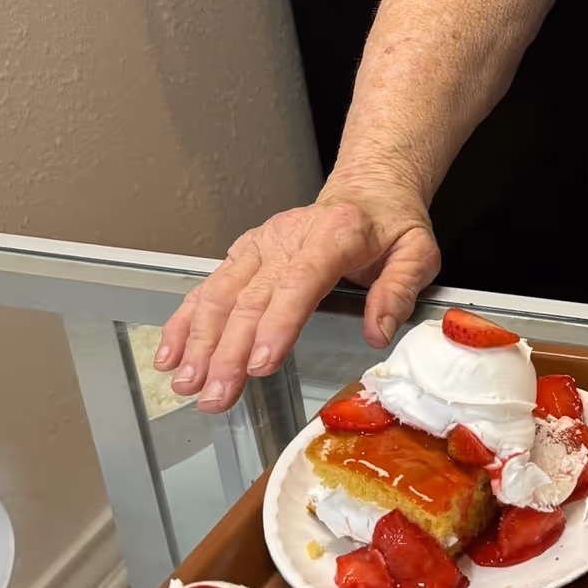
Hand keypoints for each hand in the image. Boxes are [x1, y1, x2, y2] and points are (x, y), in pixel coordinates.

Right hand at [154, 187, 440, 412]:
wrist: (367, 191)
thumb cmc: (390, 225)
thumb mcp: (417, 252)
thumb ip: (399, 290)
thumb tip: (377, 332)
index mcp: (334, 235)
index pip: (299, 282)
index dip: (276, 324)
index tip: (259, 365)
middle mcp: (287, 238)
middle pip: (251, 298)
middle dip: (227, 352)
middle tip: (217, 396)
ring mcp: (259, 245)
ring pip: (220, 294)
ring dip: (199, 342)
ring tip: (189, 385)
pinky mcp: (243, 254)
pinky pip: (208, 288)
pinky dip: (185, 322)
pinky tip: (171, 354)